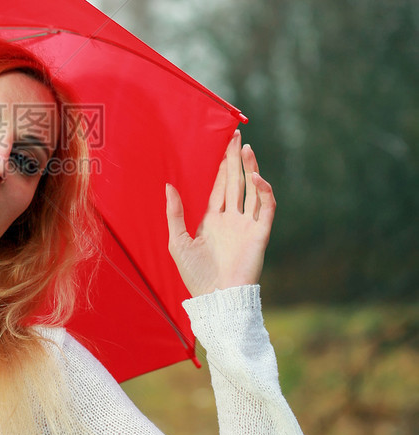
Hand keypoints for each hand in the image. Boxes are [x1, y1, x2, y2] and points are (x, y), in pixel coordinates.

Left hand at [166, 132, 275, 297]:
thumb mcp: (177, 241)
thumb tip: (168, 186)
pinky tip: (256, 178)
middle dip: (236, 160)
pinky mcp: (260, 234)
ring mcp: (247, 225)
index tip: (224, 145)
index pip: (220, 187)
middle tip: (237, 136)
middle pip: (236, 182)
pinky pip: (266, 208)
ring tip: (247, 148)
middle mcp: (232, 219)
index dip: (222, 167)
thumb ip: (175, 213)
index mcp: (213, 220)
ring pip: (252, 190)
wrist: (216, 299)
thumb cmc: (196, 276)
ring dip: (251, 169)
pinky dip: (264, 192)